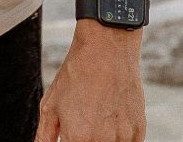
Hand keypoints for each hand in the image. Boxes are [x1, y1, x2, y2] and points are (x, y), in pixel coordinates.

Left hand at [34, 25, 145, 141]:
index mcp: (78, 138)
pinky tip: (110, 119)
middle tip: (84, 123)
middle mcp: (102, 141)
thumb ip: (45, 136)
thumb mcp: (50, 105)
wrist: (106, 50)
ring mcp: (123, 137)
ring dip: (102, 139)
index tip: (69, 136)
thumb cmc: (76, 75)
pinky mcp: (138, 130)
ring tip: (96, 117)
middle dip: (84, 139)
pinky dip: (118, 137)